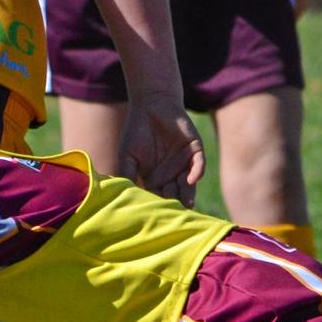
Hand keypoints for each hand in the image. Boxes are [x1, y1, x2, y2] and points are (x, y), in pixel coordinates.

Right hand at [120, 89, 205, 205]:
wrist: (152, 105)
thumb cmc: (136, 131)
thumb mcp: (128, 155)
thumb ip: (127, 173)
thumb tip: (122, 195)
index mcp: (155, 178)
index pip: (159, 196)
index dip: (158, 205)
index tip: (156, 216)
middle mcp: (172, 174)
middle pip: (176, 194)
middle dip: (175, 203)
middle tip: (174, 214)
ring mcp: (185, 163)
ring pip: (189, 183)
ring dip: (188, 193)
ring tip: (187, 204)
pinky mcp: (195, 150)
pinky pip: (198, 165)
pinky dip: (196, 172)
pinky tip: (191, 179)